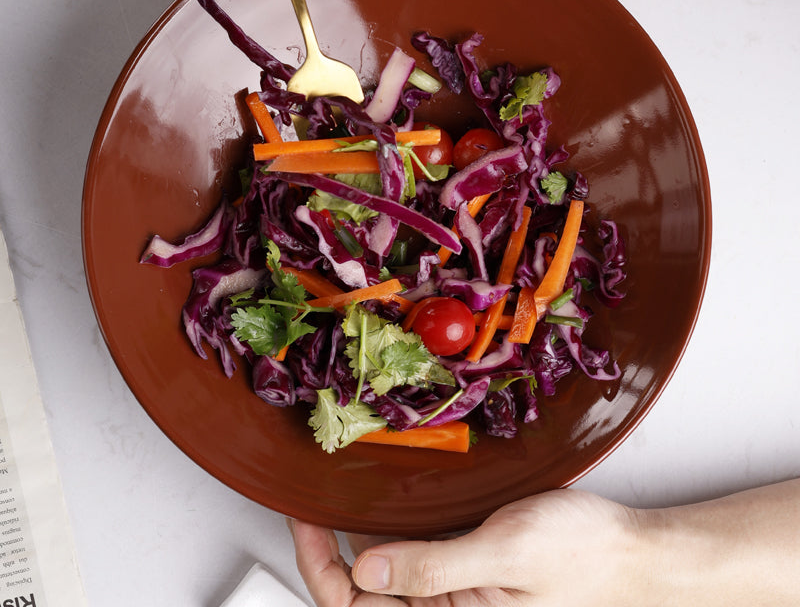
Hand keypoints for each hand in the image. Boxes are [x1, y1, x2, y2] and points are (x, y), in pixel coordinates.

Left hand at [290, 489, 641, 605]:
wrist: (630, 550)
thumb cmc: (581, 555)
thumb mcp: (505, 553)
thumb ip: (434, 567)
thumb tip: (365, 573)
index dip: (320, 567)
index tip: (304, 519)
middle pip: (362, 593)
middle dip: (329, 550)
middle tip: (310, 499)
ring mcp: (453, 589)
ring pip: (385, 571)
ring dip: (357, 536)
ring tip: (337, 493)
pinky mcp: (465, 564)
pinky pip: (415, 552)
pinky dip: (391, 526)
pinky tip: (383, 497)